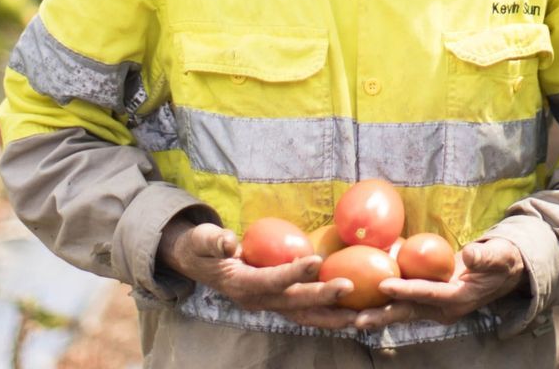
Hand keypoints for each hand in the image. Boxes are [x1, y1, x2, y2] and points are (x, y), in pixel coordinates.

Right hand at [156, 219, 355, 329]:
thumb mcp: (202, 240)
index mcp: (241, 285)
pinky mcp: (278, 302)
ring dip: (331, 317)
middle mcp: (258, 301)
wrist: (198, 265)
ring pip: (304, 316)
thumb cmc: (202, 247)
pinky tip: (350, 313)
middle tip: (349, 288)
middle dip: (322, 298)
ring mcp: (269, 305)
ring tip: (359, 316)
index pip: (271, 280)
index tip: (315, 260)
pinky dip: (327, 315)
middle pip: (294, 304)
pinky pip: (305, 312)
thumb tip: (227, 241)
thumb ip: (213, 241)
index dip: (292, 272)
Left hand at [352, 238, 526, 331]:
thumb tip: (472, 254)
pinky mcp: (427, 300)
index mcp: (459, 298)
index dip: (407, 289)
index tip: (384, 285)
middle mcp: (443, 308)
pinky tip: (359, 300)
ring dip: (376, 313)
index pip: (428, 294)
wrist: (503, 273)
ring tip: (348, 318)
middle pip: (408, 311)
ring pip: (401, 311)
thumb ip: (486, 256)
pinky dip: (382, 303)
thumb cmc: (502, 261)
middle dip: (382, 315)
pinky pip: (402, 302)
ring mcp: (433, 306)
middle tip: (355, 319)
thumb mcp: (500, 256)